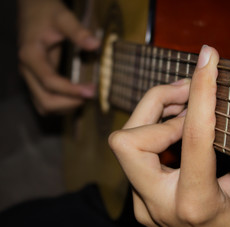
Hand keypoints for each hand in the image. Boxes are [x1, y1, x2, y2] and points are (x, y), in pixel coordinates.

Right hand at [18, 0, 99, 114]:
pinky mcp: (36, 80)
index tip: (91, 91)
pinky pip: (45, 101)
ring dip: (65, 107)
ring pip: (43, 105)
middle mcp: (27, 70)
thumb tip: (95, 44)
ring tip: (85, 97)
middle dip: (69, 103)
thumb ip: (78, 31)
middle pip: (45, 101)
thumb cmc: (47, 12)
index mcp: (31, 55)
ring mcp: (30, 77)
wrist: (33, 9)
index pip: (49, 82)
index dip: (71, 91)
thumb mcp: (63, 17)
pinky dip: (61, 104)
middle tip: (91, 94)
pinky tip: (77, 96)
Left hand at [109, 46, 229, 226]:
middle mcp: (159, 204)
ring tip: (187, 106)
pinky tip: (181, 130)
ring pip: (126, 143)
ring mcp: (144, 203)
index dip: (201, 92)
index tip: (207, 61)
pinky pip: (137, 154)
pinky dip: (157, 132)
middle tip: (189, 90)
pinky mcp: (141, 198)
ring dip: (154, 115)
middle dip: (156, 103)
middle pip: (128, 139)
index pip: (193, 137)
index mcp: (196, 205)